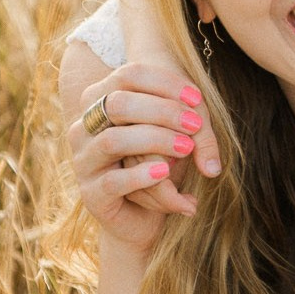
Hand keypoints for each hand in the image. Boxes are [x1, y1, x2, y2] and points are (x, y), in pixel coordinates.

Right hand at [68, 62, 212, 252]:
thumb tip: (211, 153)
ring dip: (156, 140)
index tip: (197, 100)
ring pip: (113, 140)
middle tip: (196, 126)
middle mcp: (84, 127)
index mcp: (101, 101)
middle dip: (163, 111)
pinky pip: (113, 180)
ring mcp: (83, 160)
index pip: (129, 74)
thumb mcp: (180, 139)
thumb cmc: (161, 166)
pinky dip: (142, 175)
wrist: (142, 218)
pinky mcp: (90, 194)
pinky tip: (165, 172)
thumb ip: (197, 132)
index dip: (165, 83)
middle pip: (119, 103)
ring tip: (187, 148)